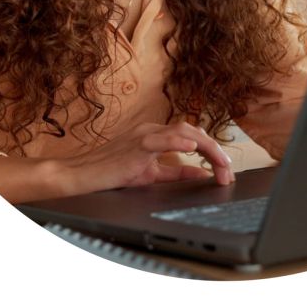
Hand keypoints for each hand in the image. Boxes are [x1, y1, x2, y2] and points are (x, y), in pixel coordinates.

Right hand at [59, 121, 234, 196]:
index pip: (193, 137)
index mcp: (157, 135)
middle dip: (215, 150)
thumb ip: (176, 172)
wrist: (78, 176)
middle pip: (194, 131)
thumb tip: (201, 173)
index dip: (213, 151)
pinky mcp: (135, 145)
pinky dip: (178, 142)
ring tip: (221, 162)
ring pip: (183, 132)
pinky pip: (160, 139)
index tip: (225, 169)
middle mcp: (153, 129)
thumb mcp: (150, 174)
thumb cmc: (110, 174)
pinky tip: (193, 147)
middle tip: (229, 171)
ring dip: (206, 147)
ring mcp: (144, 134)